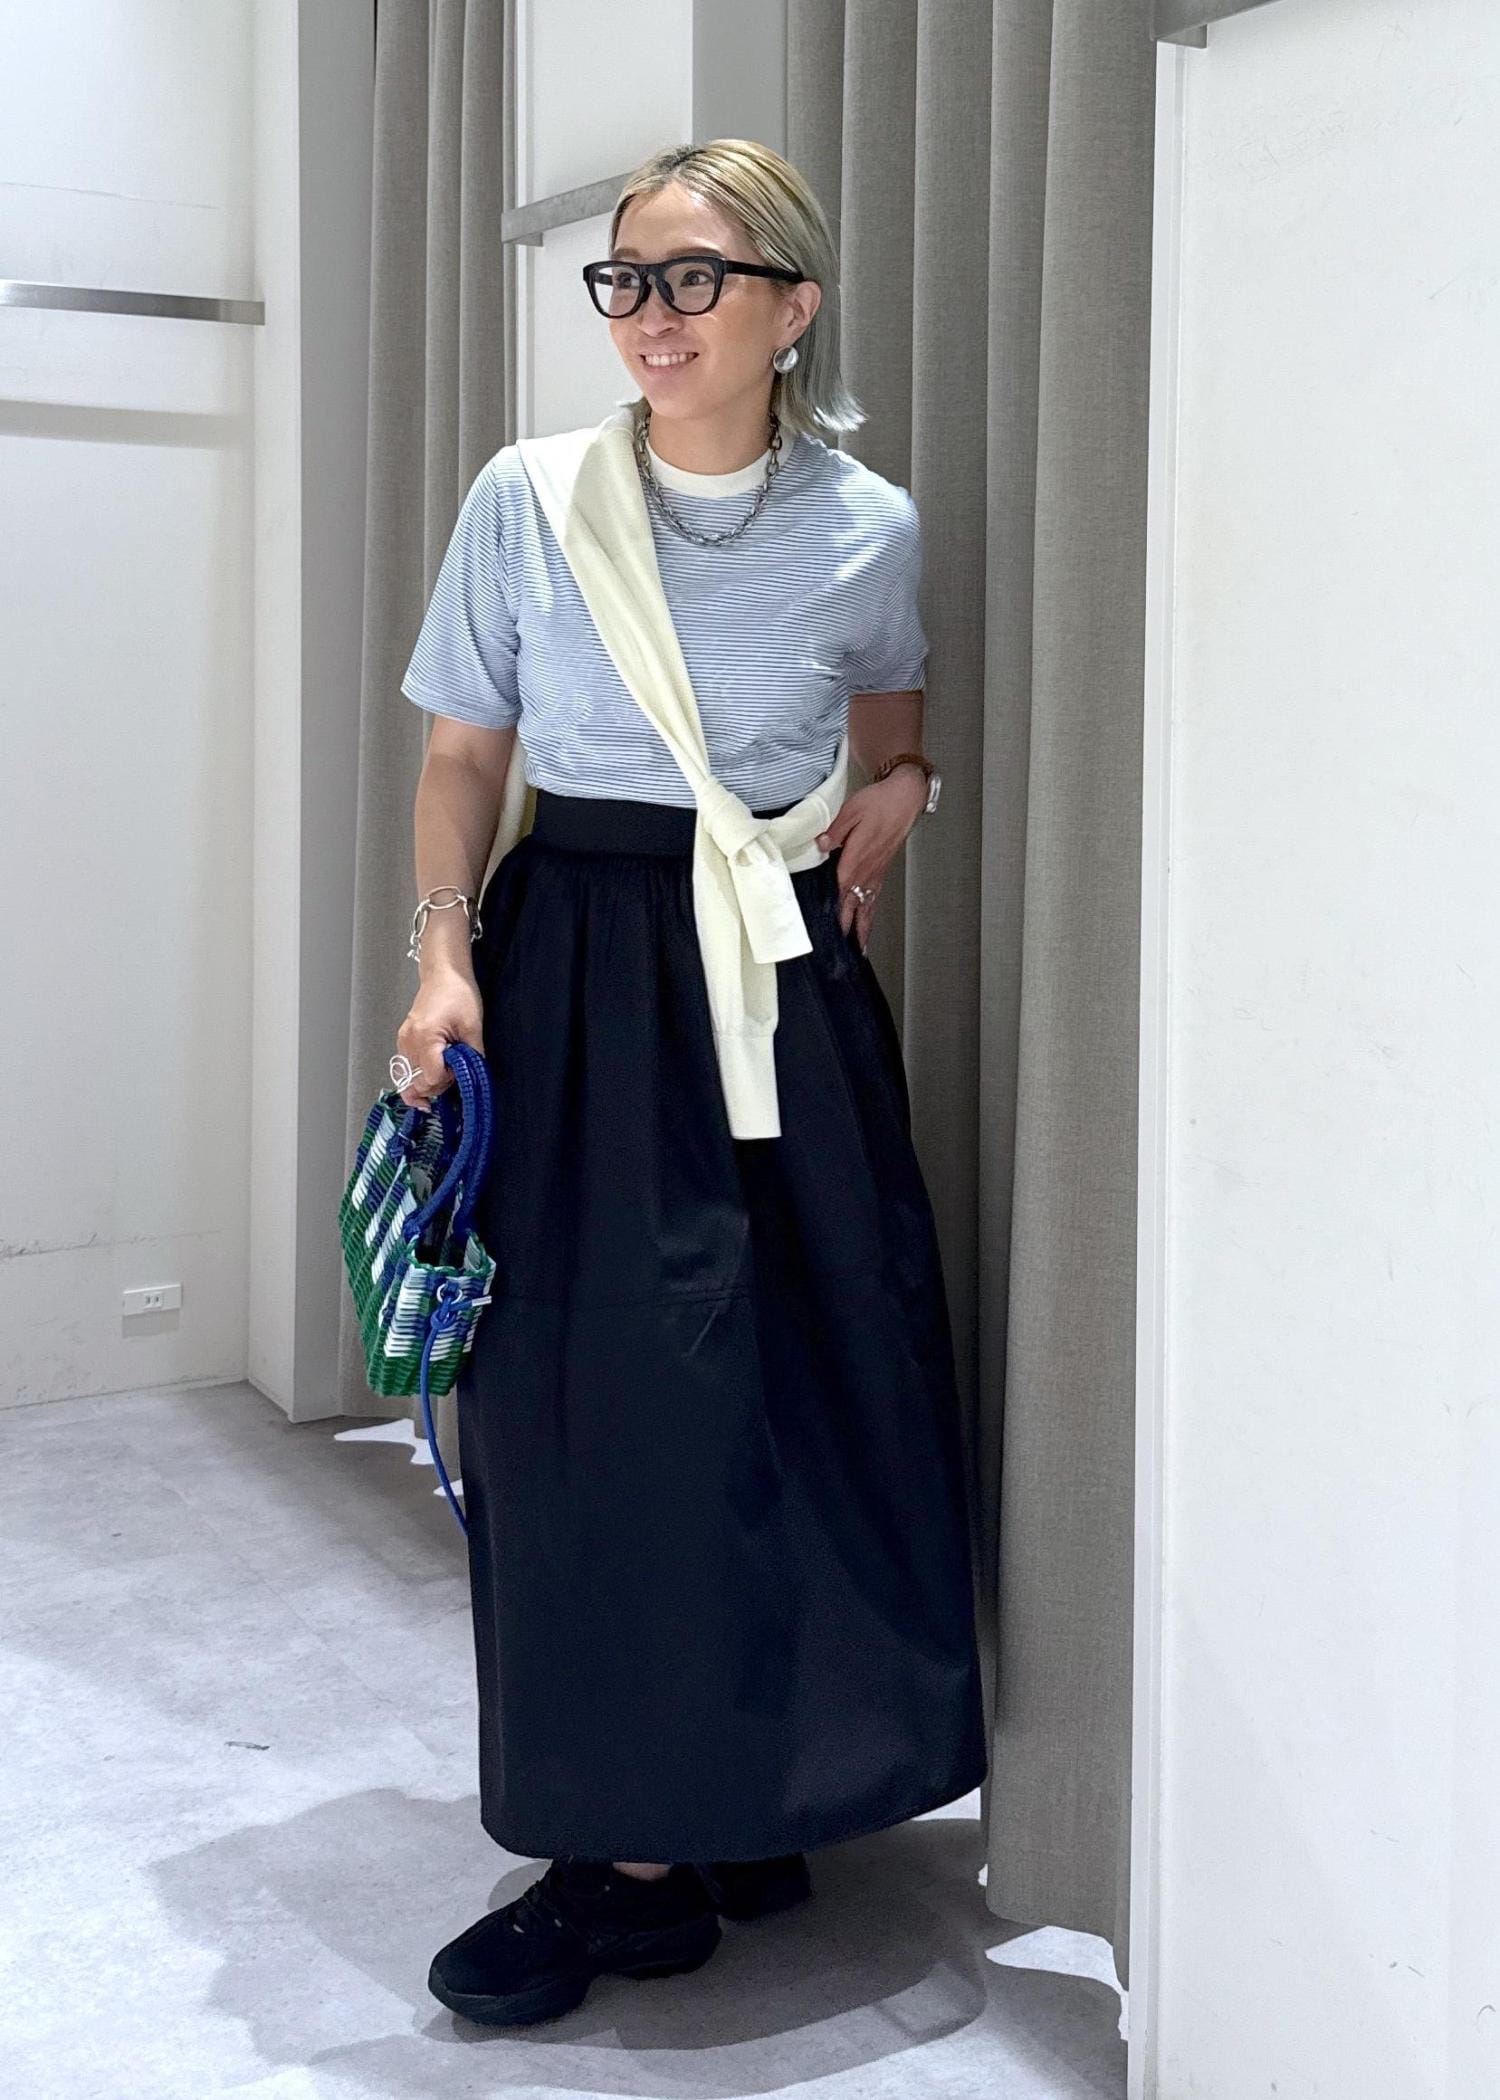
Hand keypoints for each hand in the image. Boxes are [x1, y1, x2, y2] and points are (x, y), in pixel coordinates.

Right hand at [393, 968, 484, 1109]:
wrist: (444, 973)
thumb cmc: (458, 993)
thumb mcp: (472, 1028)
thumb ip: (472, 1057)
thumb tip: (471, 1077)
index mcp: (425, 1038)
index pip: (431, 1079)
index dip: (447, 1081)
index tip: (459, 1071)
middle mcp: (409, 1042)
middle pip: (417, 1082)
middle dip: (437, 1084)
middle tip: (454, 1072)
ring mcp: (403, 1041)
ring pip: (410, 1077)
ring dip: (428, 1079)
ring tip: (446, 1067)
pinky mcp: (404, 1039)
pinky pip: (408, 1066)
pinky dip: (421, 1071)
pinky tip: (436, 1064)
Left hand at [814, 767, 927, 951]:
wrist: (905, 797)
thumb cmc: (880, 802)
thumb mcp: (851, 811)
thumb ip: (835, 831)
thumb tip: (820, 845)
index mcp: (857, 859)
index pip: (840, 891)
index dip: (832, 912)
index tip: (825, 930)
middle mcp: (868, 871)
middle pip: (853, 906)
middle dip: (846, 930)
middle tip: (839, 951)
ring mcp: (876, 873)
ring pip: (867, 907)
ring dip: (862, 929)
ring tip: (858, 950)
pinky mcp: (881, 871)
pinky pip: (874, 899)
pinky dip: (870, 916)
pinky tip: (867, 925)